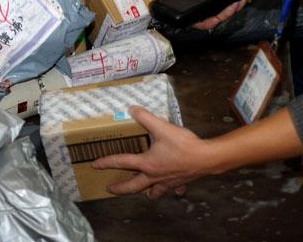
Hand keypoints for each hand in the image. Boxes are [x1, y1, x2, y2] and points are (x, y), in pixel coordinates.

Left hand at [92, 106, 218, 198]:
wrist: (207, 158)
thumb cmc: (183, 144)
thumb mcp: (162, 127)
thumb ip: (145, 117)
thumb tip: (131, 109)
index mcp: (147, 163)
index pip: (122, 162)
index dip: (107, 162)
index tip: (95, 165)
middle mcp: (154, 176)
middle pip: (133, 186)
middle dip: (120, 189)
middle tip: (110, 189)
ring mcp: (167, 181)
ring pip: (153, 191)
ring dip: (146, 192)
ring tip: (143, 192)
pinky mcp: (180, 182)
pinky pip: (173, 188)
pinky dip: (171, 189)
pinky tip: (174, 189)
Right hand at [179, 0, 247, 30]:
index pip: (184, 5)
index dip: (191, 16)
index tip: (204, 17)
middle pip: (201, 18)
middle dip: (216, 18)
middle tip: (227, 10)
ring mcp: (209, 4)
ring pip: (215, 18)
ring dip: (227, 13)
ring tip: (235, 2)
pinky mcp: (221, 7)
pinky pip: (226, 14)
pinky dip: (235, 9)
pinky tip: (238, 0)